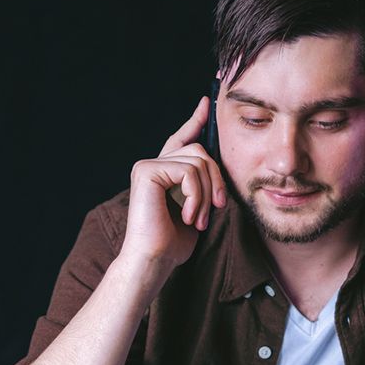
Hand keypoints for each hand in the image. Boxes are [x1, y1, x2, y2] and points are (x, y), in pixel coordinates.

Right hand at [121, 97, 227, 269]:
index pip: (182, 139)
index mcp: (163, 172)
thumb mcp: (197, 208)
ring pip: (198, 161)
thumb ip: (202, 184)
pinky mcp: (146, 171)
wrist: (153, 261)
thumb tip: (218, 163)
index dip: (195, 120)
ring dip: (206, 194)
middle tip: (216, 208)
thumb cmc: (173, 243)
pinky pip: (188, 172)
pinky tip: (189, 216)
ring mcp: (147, 166)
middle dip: (216, 179)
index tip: (207, 104)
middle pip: (201, 151)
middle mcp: (152, 164)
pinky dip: (196, 196)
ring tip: (198, 219)